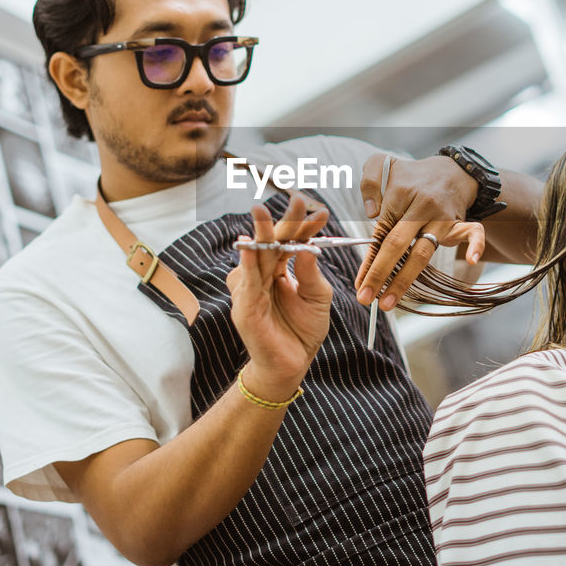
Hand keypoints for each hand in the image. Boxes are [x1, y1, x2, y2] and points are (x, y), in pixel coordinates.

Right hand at [226, 196, 332, 399]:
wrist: (292, 364)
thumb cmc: (303, 330)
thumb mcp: (317, 297)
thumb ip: (311, 273)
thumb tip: (309, 247)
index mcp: (281, 269)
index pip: (292, 241)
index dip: (305, 226)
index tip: (321, 212)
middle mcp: (263, 274)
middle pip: (272, 241)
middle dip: (283, 220)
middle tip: (297, 201)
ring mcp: (251, 287)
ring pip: (255, 254)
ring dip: (259, 232)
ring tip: (263, 212)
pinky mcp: (244, 305)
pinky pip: (245, 280)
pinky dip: (246, 262)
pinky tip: (249, 245)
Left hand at [355, 154, 486, 310]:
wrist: (450, 171)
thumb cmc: (410, 175)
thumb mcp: (382, 165)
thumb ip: (369, 183)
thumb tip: (372, 213)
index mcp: (399, 195)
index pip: (380, 233)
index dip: (368, 261)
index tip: (358, 284)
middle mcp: (421, 207)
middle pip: (398, 245)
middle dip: (380, 275)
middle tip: (366, 299)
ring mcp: (442, 217)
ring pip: (423, 252)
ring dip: (405, 280)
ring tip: (389, 302)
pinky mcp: (459, 223)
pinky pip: (473, 232)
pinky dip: (475, 244)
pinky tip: (471, 260)